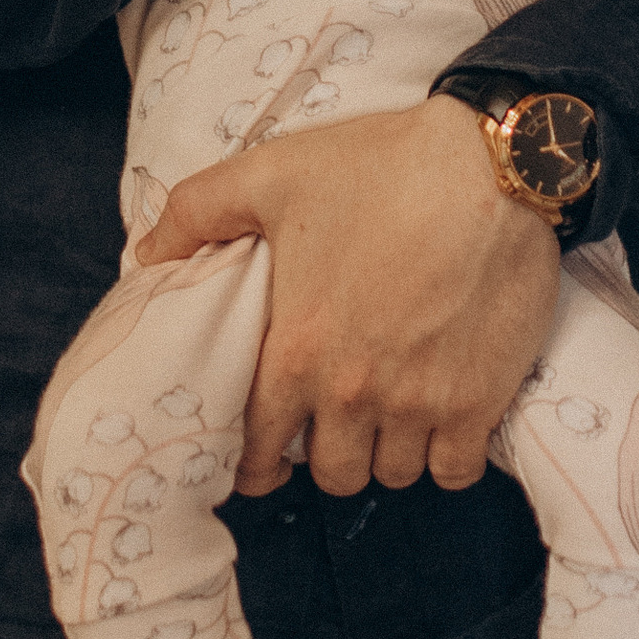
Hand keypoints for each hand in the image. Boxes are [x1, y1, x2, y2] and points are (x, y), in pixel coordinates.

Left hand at [135, 96, 561, 494]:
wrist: (492, 164)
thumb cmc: (379, 166)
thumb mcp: (270, 173)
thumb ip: (195, 213)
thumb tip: (146, 255)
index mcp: (295, 350)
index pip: (260, 449)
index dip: (258, 459)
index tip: (268, 454)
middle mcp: (353, 392)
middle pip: (333, 474)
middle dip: (330, 453)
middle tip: (337, 420)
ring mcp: (420, 404)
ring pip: (394, 474)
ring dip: (389, 452)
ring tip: (391, 412)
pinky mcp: (479, 402)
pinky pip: (455, 471)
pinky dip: (447, 457)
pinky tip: (442, 421)